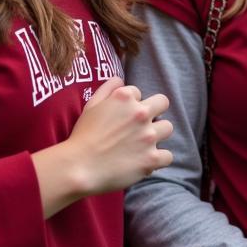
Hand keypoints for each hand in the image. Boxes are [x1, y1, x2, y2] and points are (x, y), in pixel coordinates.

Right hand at [67, 77, 172, 194]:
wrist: (78, 167)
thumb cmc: (82, 136)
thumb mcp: (91, 105)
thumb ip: (108, 88)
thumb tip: (121, 80)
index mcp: (125, 97)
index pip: (138, 93)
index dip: (130, 104)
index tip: (121, 117)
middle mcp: (140, 113)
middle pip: (163, 103)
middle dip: (155, 111)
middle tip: (142, 124)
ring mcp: (148, 136)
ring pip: (168, 127)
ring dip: (158, 134)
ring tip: (144, 143)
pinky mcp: (151, 158)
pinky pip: (168, 156)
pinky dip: (159, 159)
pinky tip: (147, 160)